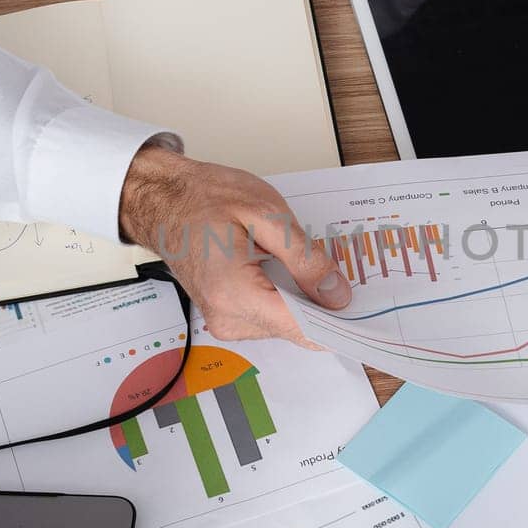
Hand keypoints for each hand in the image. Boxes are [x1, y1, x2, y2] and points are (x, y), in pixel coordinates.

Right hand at [118, 144, 350, 343]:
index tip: (364, 310)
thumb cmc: (205, 198)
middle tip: (334, 269)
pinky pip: (270, 317)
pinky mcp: (227, 317)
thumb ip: (305, 258)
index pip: (302, 327)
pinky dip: (285, 298)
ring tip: (301, 262)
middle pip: (297, 328)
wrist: (164, 201)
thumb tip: (336, 294)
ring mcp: (225, 321)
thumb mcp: (266, 214)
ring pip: (286, 325)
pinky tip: (284, 270)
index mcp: (235, 293)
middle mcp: (228, 317)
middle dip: (321, 304)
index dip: (338, 319)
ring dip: (302, 299)